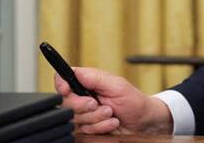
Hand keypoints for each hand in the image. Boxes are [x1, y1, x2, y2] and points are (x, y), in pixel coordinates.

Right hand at [54, 67, 172, 134]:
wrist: (142, 122)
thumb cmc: (133, 101)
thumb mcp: (117, 85)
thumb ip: (95, 78)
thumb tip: (75, 71)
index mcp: (86, 82)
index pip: (62, 79)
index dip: (60, 85)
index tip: (66, 90)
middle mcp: (82, 97)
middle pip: (66, 103)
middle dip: (84, 106)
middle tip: (99, 105)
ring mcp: (83, 114)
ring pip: (75, 119)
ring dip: (96, 118)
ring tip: (111, 114)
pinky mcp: (87, 129)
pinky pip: (83, 131)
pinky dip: (99, 128)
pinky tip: (111, 123)